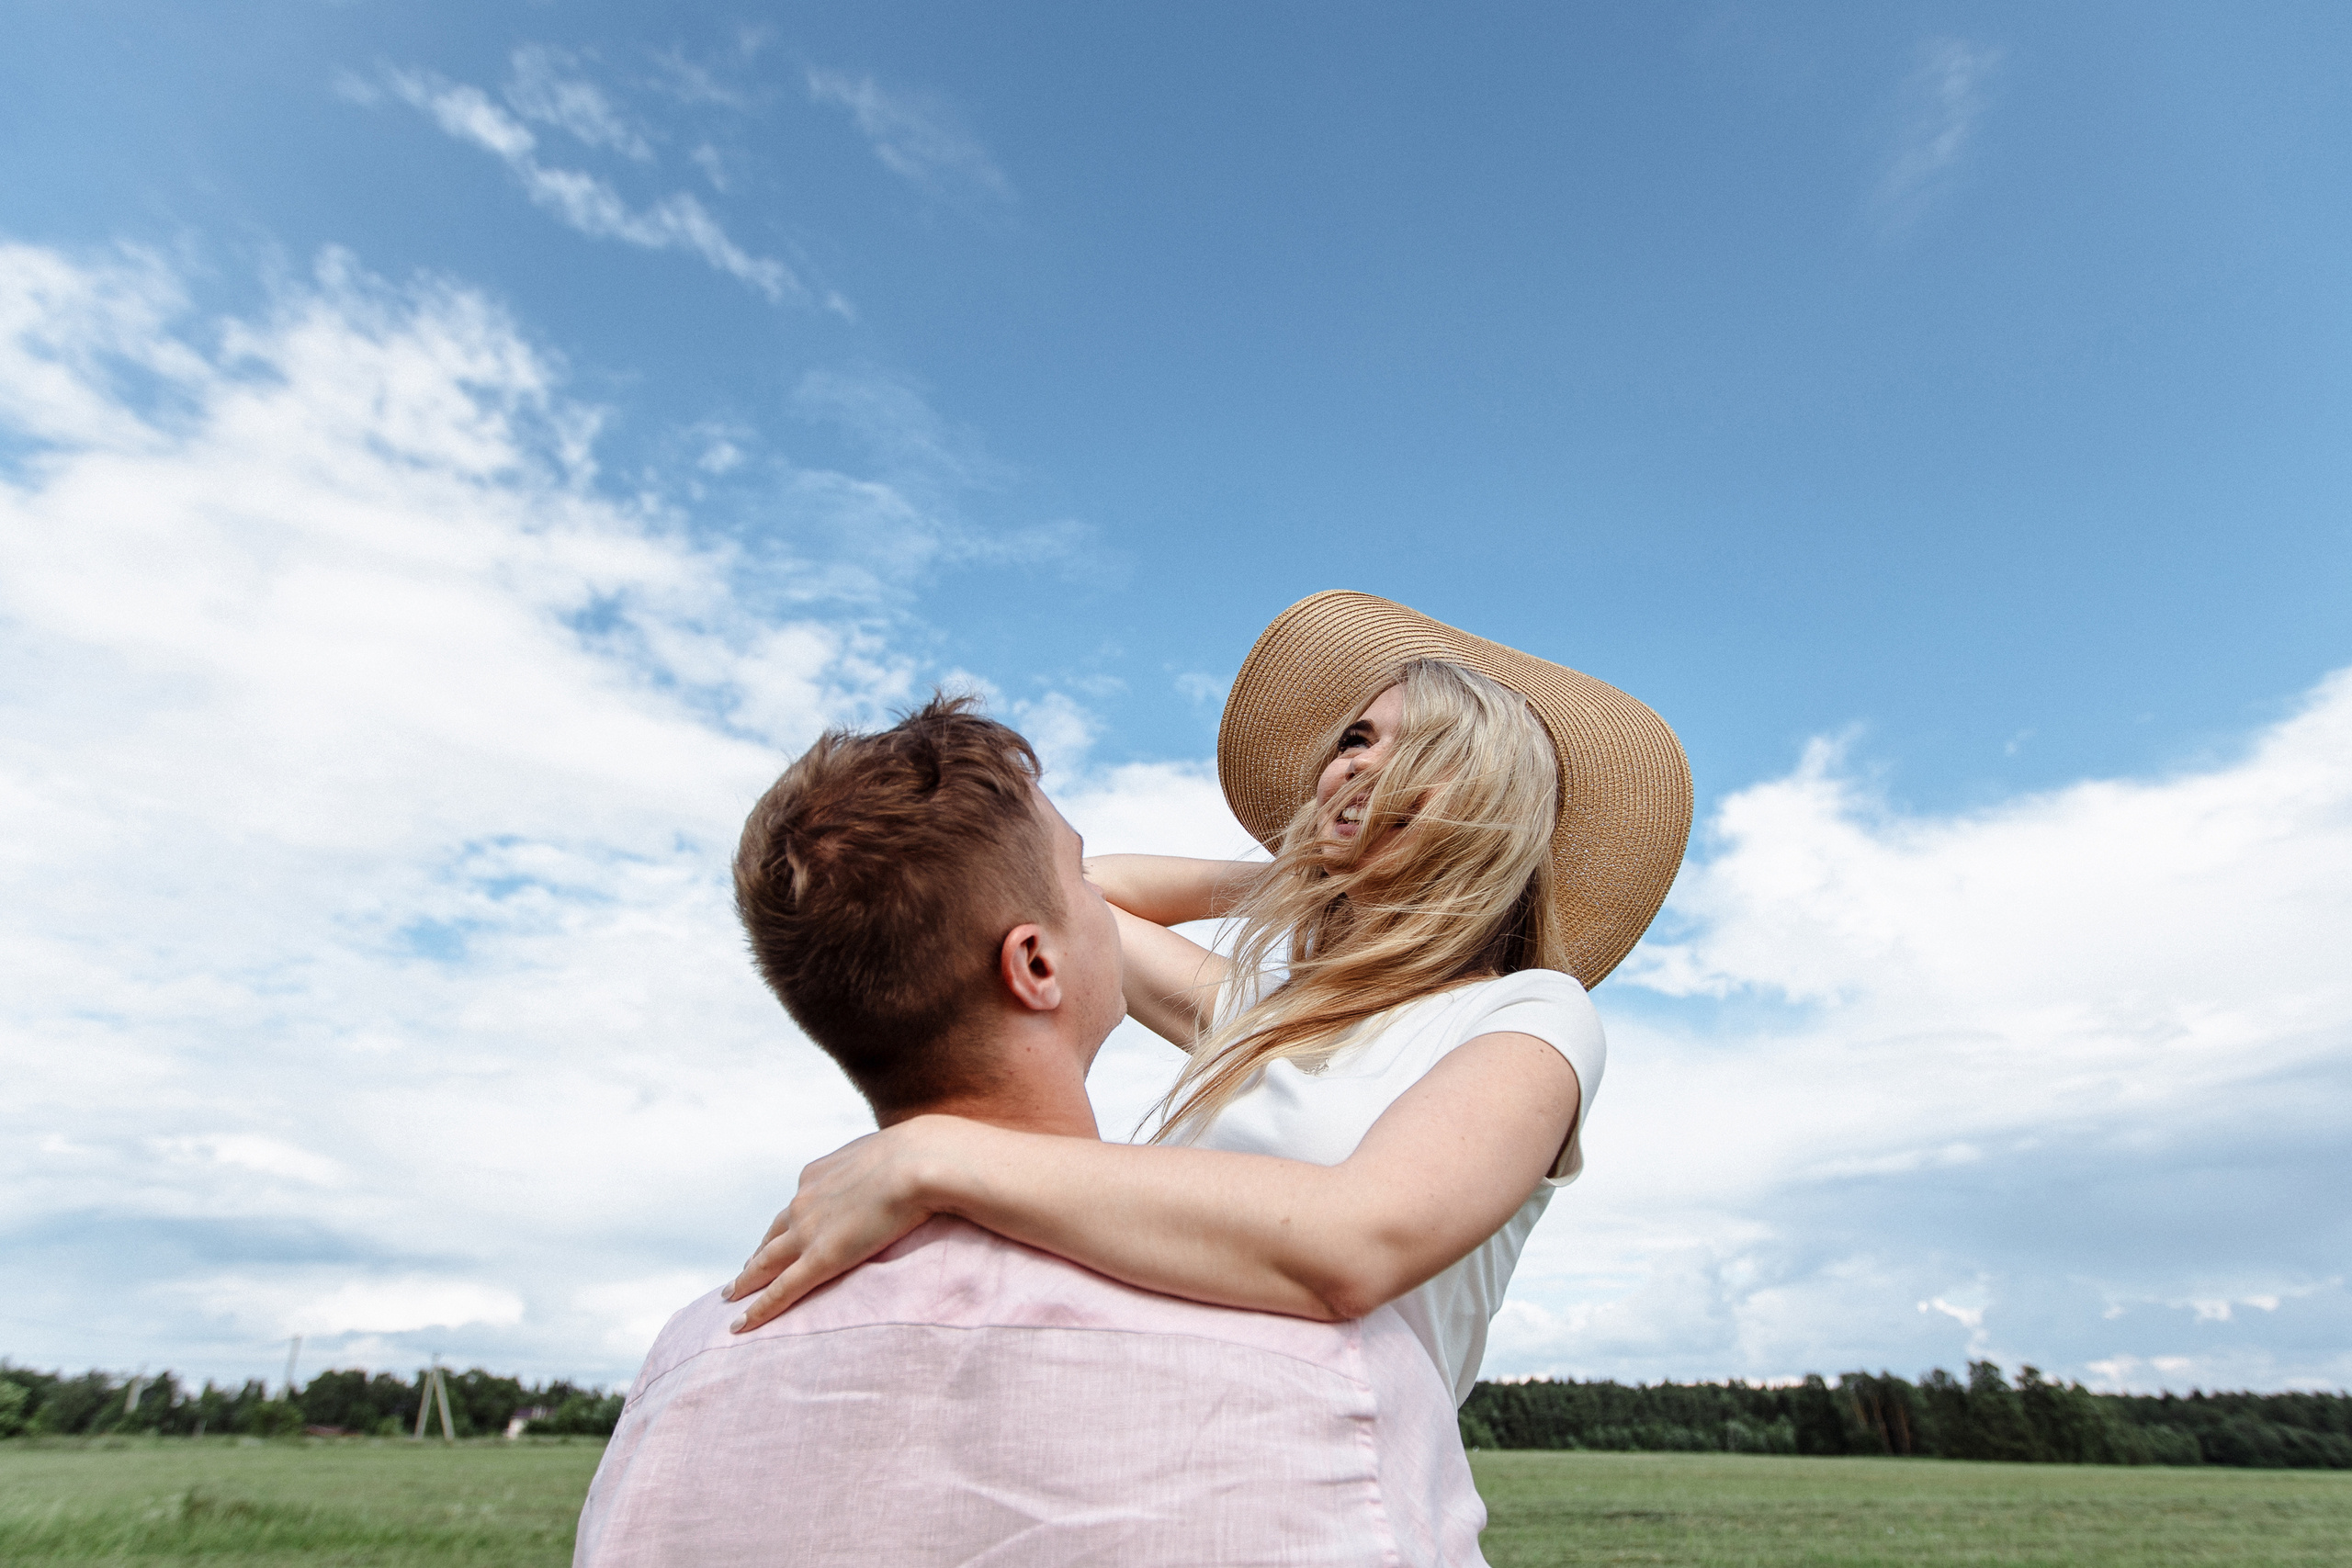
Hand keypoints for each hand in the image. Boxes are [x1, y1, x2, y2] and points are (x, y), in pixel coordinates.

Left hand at [721, 1116, 961, 1331]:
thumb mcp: (889, 1151)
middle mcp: (803, 1201)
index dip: (785, 1225)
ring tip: (733, 1296)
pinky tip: (741, 1326)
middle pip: (772, 1235)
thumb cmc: (920, 1153)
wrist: (919, 1162)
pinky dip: (758, 1309)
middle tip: (743, 1274)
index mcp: (817, 1174)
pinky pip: (782, 1290)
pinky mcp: (819, 1259)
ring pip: (765, 1263)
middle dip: (756, 1255)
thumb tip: (898, 1167)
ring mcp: (807, 1231)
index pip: (796, 1205)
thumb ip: (879, 1166)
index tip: (778, 1238)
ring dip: (746, 1281)